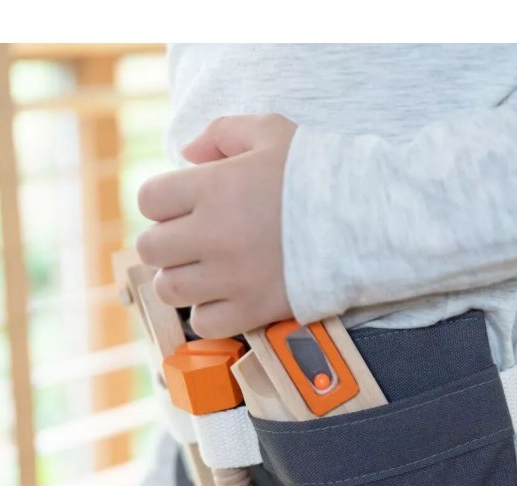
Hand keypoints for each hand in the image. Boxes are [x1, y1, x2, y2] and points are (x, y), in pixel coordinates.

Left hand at [136, 113, 297, 338]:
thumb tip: (185, 154)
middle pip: (150, 248)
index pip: (149, 199)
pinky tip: (225, 295)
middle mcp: (213, 235)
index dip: (163, 201)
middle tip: (191, 239)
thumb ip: (222, 133)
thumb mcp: (272, 132)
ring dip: (180, 279)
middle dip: (166, 241)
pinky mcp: (252, 309)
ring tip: (204, 269)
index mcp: (212, 187)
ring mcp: (231, 277)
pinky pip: (203, 322)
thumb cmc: (318, 173)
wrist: (367, 220)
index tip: (184, 204)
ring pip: (169, 289)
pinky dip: (207, 312)